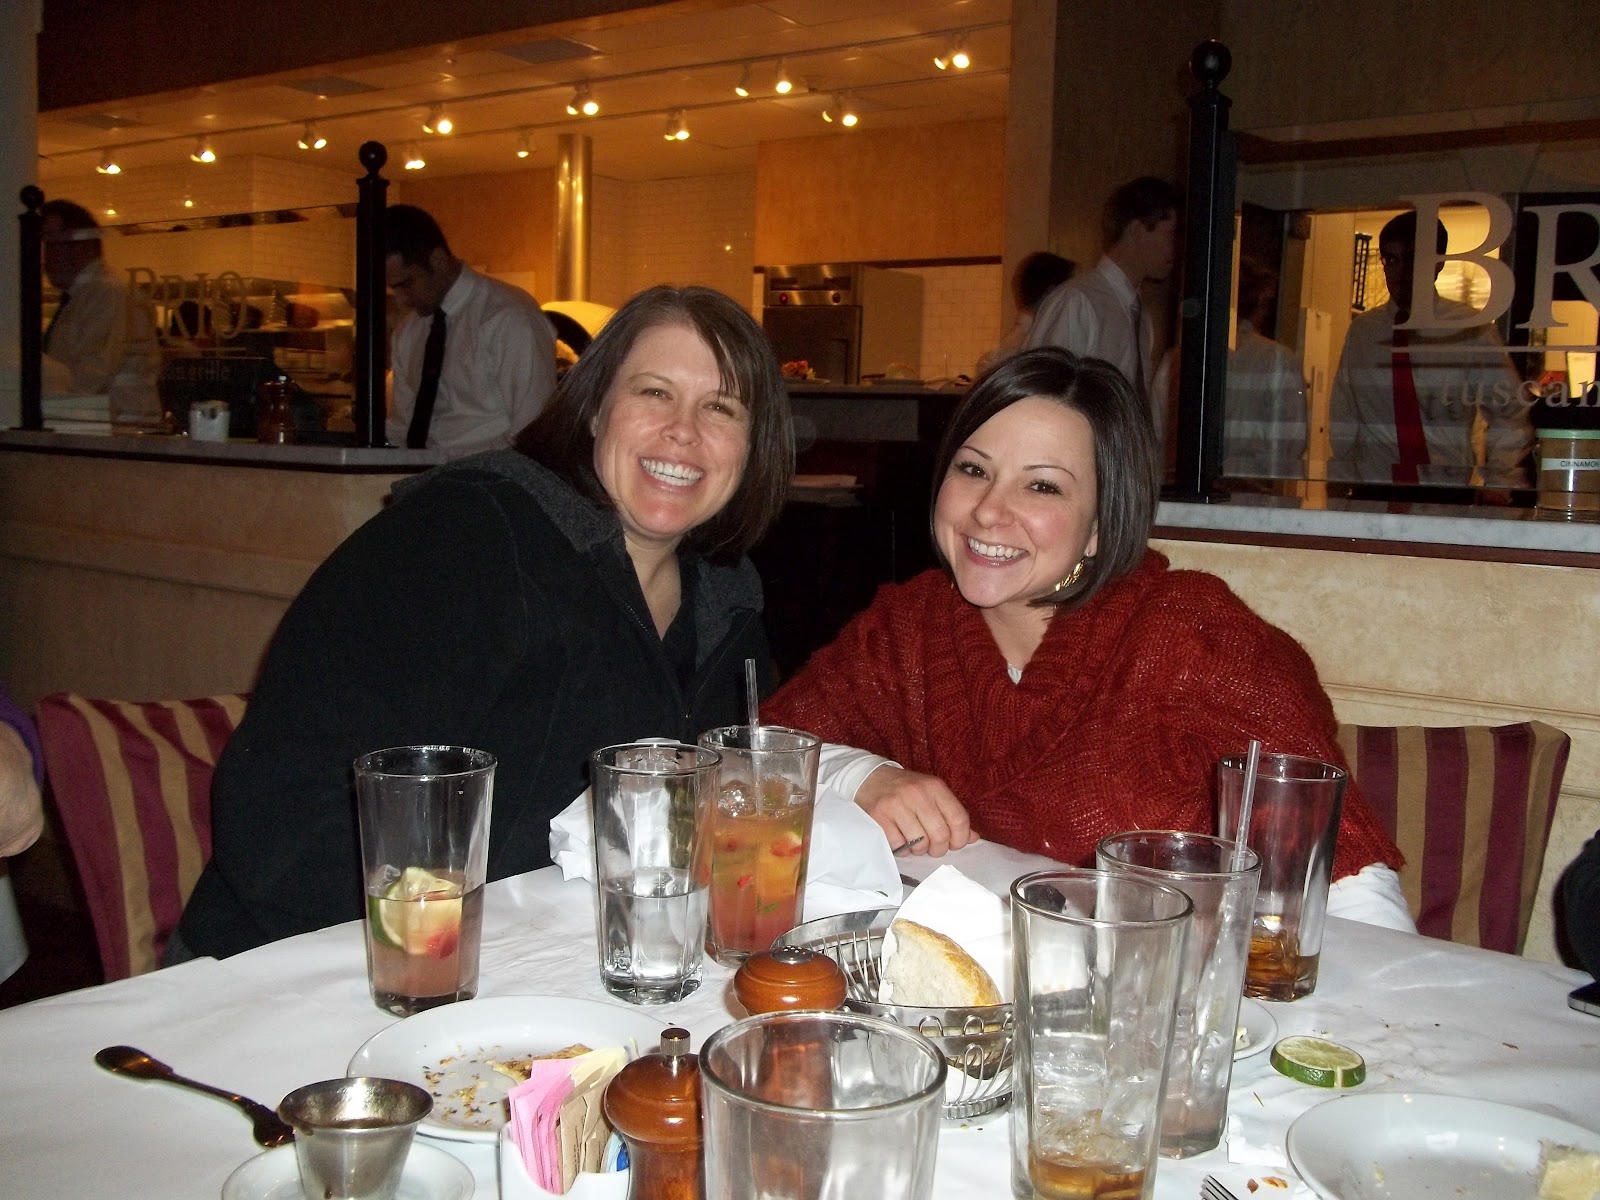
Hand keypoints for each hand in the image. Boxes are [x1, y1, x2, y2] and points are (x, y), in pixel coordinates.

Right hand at [854, 764, 974, 857]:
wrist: (868, 778)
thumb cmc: (904, 790)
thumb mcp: (931, 794)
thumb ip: (952, 814)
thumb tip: (974, 838)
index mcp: (934, 786)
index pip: (959, 819)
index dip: (960, 838)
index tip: (954, 844)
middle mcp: (917, 793)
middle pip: (940, 835)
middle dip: (938, 848)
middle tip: (932, 848)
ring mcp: (896, 804)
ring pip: (919, 843)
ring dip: (918, 849)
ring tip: (913, 841)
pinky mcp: (879, 816)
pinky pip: (898, 845)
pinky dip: (901, 849)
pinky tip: (899, 839)